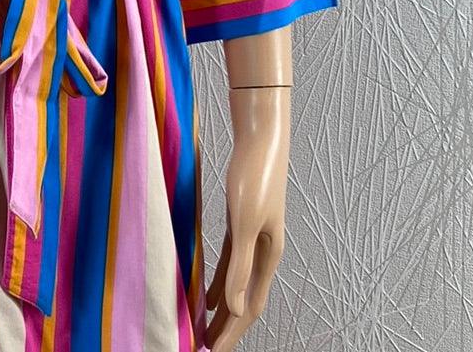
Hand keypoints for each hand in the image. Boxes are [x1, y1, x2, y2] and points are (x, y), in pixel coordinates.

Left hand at [204, 85, 289, 350]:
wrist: (261, 140)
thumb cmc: (255, 176)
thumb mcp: (244, 222)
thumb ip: (240, 264)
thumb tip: (233, 305)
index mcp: (268, 255)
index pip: (249, 306)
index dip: (232, 331)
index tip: (212, 350)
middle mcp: (264, 252)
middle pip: (245, 300)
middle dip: (228, 327)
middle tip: (205, 346)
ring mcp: (253, 238)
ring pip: (237, 284)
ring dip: (222, 308)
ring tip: (204, 329)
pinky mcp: (240, 223)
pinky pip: (230, 264)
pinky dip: (218, 282)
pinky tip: (205, 293)